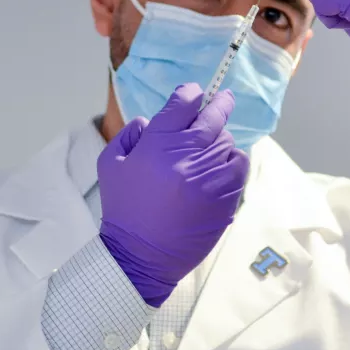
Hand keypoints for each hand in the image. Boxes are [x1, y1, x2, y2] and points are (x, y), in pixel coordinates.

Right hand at [98, 83, 248, 305]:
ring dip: (220, 138)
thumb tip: (151, 119)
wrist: (140, 256)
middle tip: (225, 97)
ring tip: (212, 145)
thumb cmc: (123, 209)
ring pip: (227, 141)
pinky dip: (234, 161)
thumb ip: (130, 134)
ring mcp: (210, 177)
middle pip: (212, 117)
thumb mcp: (110, 164)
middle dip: (220, 102)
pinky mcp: (226, 197)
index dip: (190, 93)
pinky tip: (222, 166)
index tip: (195, 93)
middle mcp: (186, 156)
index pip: (182, 104)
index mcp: (157, 145)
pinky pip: (239, 165)